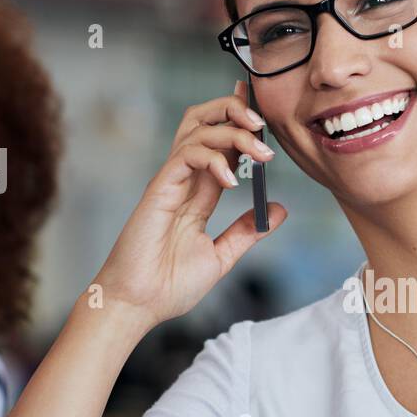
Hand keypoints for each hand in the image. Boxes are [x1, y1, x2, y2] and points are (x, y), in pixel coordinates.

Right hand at [95, 81, 286, 329]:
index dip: (242, 125)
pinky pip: (185, 156)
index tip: (266, 120)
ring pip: (196, 130)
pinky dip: (212, 158)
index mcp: (198, 193)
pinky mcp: (159, 190)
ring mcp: (170, 182)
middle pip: (203, 122)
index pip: (221, 145)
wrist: (139, 305)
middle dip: (234, 110)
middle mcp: (184, 181)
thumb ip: (246, 231)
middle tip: (264, 125)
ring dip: (233, 132)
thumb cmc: (168, 285)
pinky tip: (232, 180)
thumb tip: (278, 210)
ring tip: (260, 153)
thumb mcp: (221, 256)